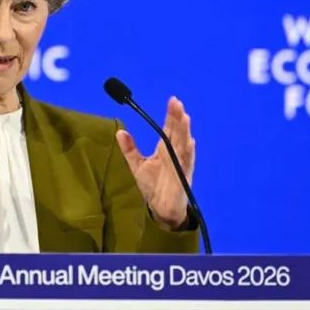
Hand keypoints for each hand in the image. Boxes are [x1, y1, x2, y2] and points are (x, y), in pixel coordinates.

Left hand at [115, 96, 194, 228]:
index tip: (173, 100)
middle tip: (176, 102)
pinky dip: (189, 152)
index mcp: (165, 148)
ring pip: (183, 143)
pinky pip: (187, 162)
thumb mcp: (137, 165)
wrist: (160, 209)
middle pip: (178, 132)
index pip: (169, 128)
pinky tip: (190, 142)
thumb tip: (119, 132)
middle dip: (177, 117)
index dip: (171, 115)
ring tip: (184, 117)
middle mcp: (175, 153)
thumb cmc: (153, 186)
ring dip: (184, 131)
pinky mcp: (183, 176)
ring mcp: (180, 163)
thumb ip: (130, 149)